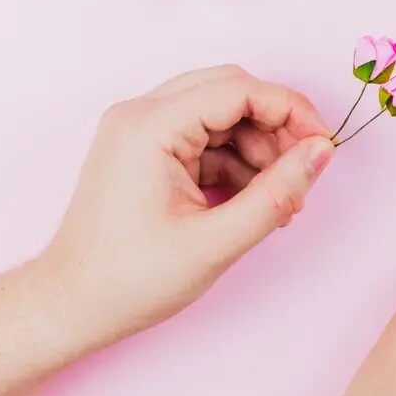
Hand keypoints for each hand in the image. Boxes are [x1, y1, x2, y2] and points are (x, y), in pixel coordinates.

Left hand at [37, 65, 335, 348]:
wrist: (71, 306)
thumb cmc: (130, 280)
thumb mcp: (216, 241)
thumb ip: (276, 193)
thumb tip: (322, 153)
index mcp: (150, 126)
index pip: (239, 89)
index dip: (290, 110)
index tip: (324, 145)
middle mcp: (141, 115)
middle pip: (231, 92)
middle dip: (277, 127)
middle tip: (307, 168)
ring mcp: (140, 131)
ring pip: (221, 115)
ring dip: (259, 148)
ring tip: (280, 200)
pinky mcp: (145, 151)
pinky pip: (204, 138)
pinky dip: (235, 163)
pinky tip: (253, 201)